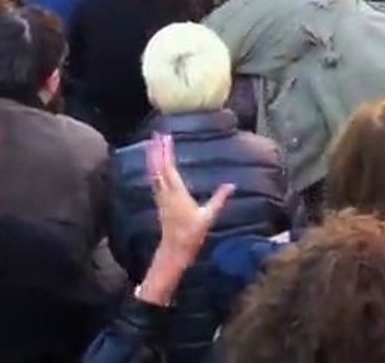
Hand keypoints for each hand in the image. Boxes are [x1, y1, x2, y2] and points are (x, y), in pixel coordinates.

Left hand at [147, 132, 233, 267]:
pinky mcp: (159, 201)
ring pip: (154, 172)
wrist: (174, 250)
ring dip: (153, 157)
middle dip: (157, 149)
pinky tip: (154, 165)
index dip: (166, 151)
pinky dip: (153, 168)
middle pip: (158, 166)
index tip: (166, 137)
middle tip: (156, 133)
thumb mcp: (208, 216)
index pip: (169, 167)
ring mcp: (160, 197)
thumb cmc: (192, 234)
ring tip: (152, 144)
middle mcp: (165, 192)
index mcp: (176, 192)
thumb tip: (232, 186)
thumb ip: (219, 199)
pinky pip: (154, 180)